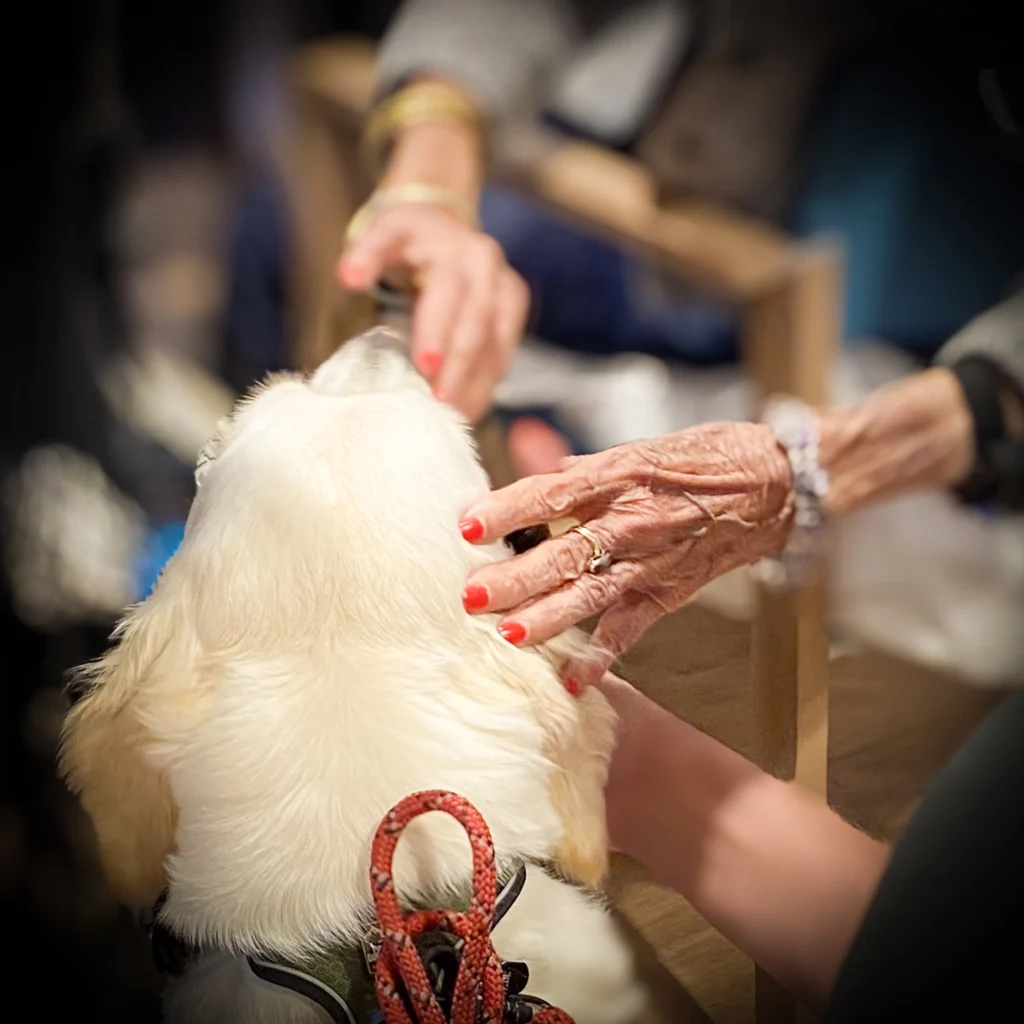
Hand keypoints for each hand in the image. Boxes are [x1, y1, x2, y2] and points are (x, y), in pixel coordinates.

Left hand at [337, 203, 528, 423]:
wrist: (445, 225)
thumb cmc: (408, 235)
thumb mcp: (383, 233)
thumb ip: (365, 253)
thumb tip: (348, 277)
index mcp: (459, 249)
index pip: (449, 294)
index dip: (437, 332)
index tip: (424, 367)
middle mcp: (489, 268)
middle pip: (477, 326)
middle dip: (458, 368)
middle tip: (438, 404)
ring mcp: (507, 290)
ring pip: (496, 345)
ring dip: (475, 385)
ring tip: (452, 417)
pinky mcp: (513, 312)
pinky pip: (503, 354)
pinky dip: (485, 385)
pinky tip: (466, 409)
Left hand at [459, 423, 793, 687]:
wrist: (774, 486)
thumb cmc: (703, 461)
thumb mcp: (638, 449)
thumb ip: (580, 467)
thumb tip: (532, 460)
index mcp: (619, 476)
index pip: (553, 493)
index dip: (509, 510)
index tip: (467, 524)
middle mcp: (632, 521)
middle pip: (565, 552)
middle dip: (516, 578)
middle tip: (471, 596)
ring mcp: (650, 562)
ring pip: (591, 595)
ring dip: (547, 619)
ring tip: (507, 637)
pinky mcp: (667, 593)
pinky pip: (629, 630)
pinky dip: (601, 657)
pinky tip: (571, 681)